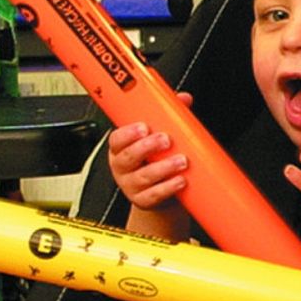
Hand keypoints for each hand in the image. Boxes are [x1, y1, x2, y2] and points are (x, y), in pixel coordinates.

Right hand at [107, 93, 192, 212]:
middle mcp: (122, 167)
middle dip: (147, 147)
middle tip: (166, 140)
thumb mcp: (156, 137)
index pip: (117, 139)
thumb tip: (183, 99)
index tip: (144, 126)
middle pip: (128, 157)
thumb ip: (167, 116)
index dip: (128, 133)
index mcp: (121, 148)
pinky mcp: (143, 201)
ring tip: (181, 161)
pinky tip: (180, 181)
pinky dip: (168, 188)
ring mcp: (131, 185)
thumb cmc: (155, 160)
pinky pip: (154, 195)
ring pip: (143, 177)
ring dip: (163, 168)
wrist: (159, 195)